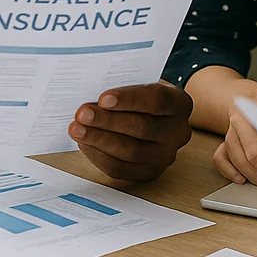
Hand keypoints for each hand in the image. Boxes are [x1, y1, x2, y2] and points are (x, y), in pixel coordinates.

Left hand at [69, 82, 192, 181]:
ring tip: (77, 129)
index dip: (129, 100)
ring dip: (99, 140)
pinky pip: (121, 169)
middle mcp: (178, 132)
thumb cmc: (140, 97)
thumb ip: (122, 85)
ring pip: (131, 151)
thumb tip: (91, 92)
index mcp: (180, 103)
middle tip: (82, 114)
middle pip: (142, 128)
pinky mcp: (149, 172)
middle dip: (107, 121)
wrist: (153, 118)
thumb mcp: (138, 83)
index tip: (103, 99)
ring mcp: (166, 155)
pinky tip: (84, 144)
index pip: (157, 100)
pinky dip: (99, 156)